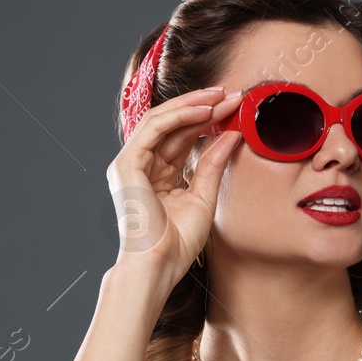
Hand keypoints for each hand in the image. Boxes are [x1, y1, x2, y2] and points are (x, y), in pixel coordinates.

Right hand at [105, 86, 244, 289]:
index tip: (234, 109)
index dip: (207, 121)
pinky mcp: (127, 164)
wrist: (158, 265)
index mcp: (155, 176)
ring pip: (161, 120)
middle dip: (202, 107)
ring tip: (221, 97)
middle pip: (172, 125)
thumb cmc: (177, 243)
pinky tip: (205, 111)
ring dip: (192, 105)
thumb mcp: (203, 197)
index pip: (181, 138)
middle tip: (231, 94)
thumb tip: (231, 134)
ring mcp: (130, 164)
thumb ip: (213, 164)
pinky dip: (180, 116)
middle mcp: (140, 166)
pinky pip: (154, 128)